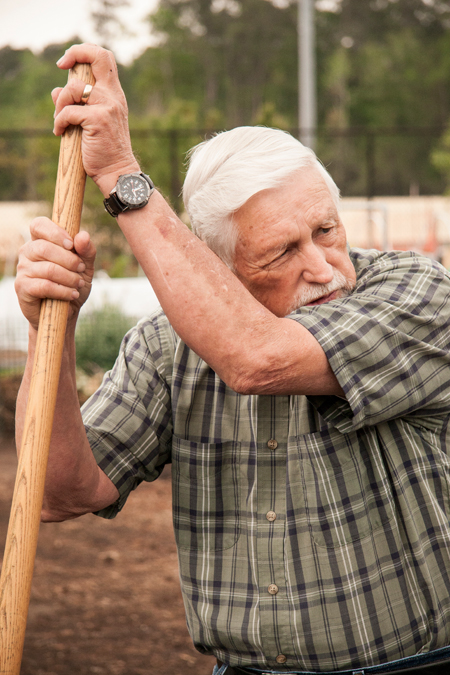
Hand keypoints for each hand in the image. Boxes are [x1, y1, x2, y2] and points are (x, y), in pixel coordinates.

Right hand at [15, 218, 95, 330]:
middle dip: (69, 260)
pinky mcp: (22, 288)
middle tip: (81, 269)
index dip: (55, 232)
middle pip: (44, 247)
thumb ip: (86, 251)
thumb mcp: (86, 267)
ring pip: (48, 268)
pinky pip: (44, 286)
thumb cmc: (73, 285)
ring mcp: (23, 270)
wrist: (66, 313)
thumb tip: (83, 236)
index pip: (39, 225)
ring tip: (79, 285)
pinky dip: (63, 290)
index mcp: (40, 241)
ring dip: (69, 277)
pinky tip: (72, 294)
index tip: (71, 245)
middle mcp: (27, 252)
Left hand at [52, 43, 139, 195]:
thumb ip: (76, 105)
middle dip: (74, 54)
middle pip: (97, 57)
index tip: (67, 64)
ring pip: (73, 88)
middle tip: (61, 66)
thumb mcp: (92, 123)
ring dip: (59, 104)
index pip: (104, 59)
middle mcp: (113, 96)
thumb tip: (56, 91)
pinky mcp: (98, 120)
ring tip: (59, 120)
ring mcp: (107, 107)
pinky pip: (68, 112)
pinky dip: (59, 122)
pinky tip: (60, 133)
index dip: (84, 52)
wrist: (117, 173)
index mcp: (114, 95)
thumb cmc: (105, 151)